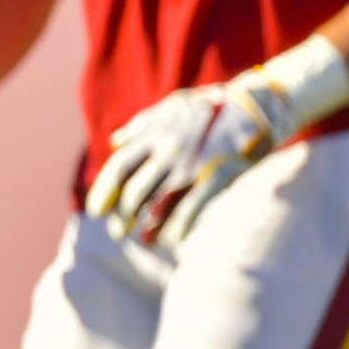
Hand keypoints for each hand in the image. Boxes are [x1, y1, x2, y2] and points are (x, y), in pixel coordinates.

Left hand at [86, 36, 348, 247]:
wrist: (253, 107)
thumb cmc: (209, 108)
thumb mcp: (170, 107)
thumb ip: (140, 126)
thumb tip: (114, 142)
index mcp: (155, 134)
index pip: (120, 166)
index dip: (104, 190)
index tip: (95, 210)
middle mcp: (168, 151)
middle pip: (136, 191)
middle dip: (123, 215)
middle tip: (116, 232)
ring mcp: (192, 166)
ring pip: (160, 204)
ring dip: (148, 227)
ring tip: (142, 240)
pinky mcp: (215, 178)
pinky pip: (191, 210)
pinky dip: (178, 228)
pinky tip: (172, 241)